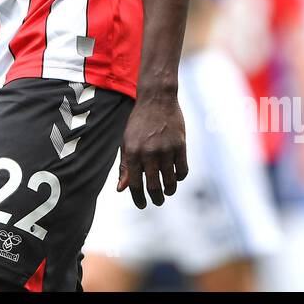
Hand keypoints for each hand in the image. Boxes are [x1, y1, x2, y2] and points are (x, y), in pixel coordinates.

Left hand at [116, 93, 187, 208]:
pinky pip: (182, 171)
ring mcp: (166, 149)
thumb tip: (121, 189)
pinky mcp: (180, 146)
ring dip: (169, 191)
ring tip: (167, 191)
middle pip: (153, 187)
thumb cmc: (139, 122)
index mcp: (133, 152)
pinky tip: (175, 177)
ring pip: (170, 182)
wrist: (157, 99)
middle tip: (157, 201)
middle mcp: (149, 152)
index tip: (142, 204)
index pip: (135, 184)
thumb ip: (125, 166)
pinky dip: (179, 178)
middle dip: (155, 199)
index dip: (138, 198)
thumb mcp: (127, 142)